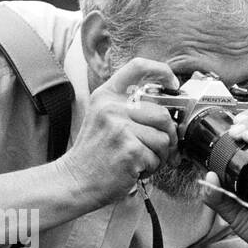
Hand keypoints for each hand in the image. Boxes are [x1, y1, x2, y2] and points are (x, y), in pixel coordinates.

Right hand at [58, 57, 178, 206]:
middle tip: (161, 147)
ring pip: (163, 138)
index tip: (173, 84)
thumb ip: (126, 107)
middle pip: (162, 113)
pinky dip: (151, 168)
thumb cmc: (93, 155)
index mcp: (105, 96)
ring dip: (159, 155)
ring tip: (142, 160)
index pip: (137, 67)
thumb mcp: (101, 119)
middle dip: (168, 135)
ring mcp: (120, 128)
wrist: (75, 181)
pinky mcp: (130, 150)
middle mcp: (111, 108)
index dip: (161, 71)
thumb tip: (165, 110)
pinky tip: (135, 169)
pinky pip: (157, 157)